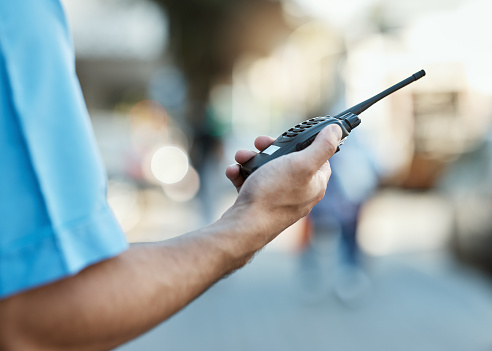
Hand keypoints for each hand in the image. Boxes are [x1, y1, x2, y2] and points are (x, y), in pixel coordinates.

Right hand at [225, 124, 341, 244]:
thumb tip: (336, 131)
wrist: (244, 226)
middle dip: (270, 148)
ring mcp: (278, 199)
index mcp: (315, 184)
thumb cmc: (273, 195)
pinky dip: (242, 174)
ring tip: (241, 157)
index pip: (320, 158)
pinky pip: (252, 183)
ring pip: (267, 170)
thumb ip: (322, 146)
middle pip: (289, 161)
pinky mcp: (260, 204)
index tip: (293, 136)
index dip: (308, 144)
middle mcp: (299, 193)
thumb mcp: (301, 164)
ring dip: (251, 160)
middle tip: (260, 143)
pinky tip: (233, 172)